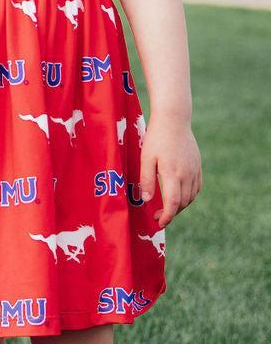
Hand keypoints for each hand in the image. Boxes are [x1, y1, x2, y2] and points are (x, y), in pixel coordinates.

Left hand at [139, 114, 201, 228]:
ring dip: (180, 206)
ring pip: (191, 197)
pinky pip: (197, 187)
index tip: (159, 224)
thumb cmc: (156, 138)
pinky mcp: (198, 165)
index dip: (167, 216)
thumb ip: (146, 180)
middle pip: (183, 203)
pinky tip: (179, 195)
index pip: (173, 203)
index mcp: (173, 174)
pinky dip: (189, 196)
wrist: (174, 120)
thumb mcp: (146, 158)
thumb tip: (146, 200)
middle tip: (156, 215)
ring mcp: (194, 170)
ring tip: (166, 206)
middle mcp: (187, 174)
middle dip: (171, 213)